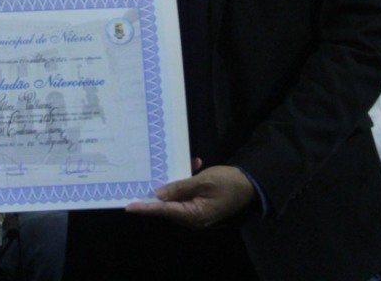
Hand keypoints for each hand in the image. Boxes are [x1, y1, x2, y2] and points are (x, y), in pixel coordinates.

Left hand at [126, 162, 255, 229]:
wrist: (252, 184)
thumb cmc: (229, 183)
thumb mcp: (203, 182)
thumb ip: (179, 187)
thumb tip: (158, 195)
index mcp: (193, 215)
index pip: (164, 211)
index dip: (146, 208)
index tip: (128, 207)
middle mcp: (193, 217)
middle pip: (168, 206)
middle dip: (157, 191)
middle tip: (140, 180)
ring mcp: (198, 210)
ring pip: (177, 197)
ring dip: (176, 181)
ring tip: (175, 164)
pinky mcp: (202, 203)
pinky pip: (188, 193)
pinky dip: (188, 180)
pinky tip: (194, 163)